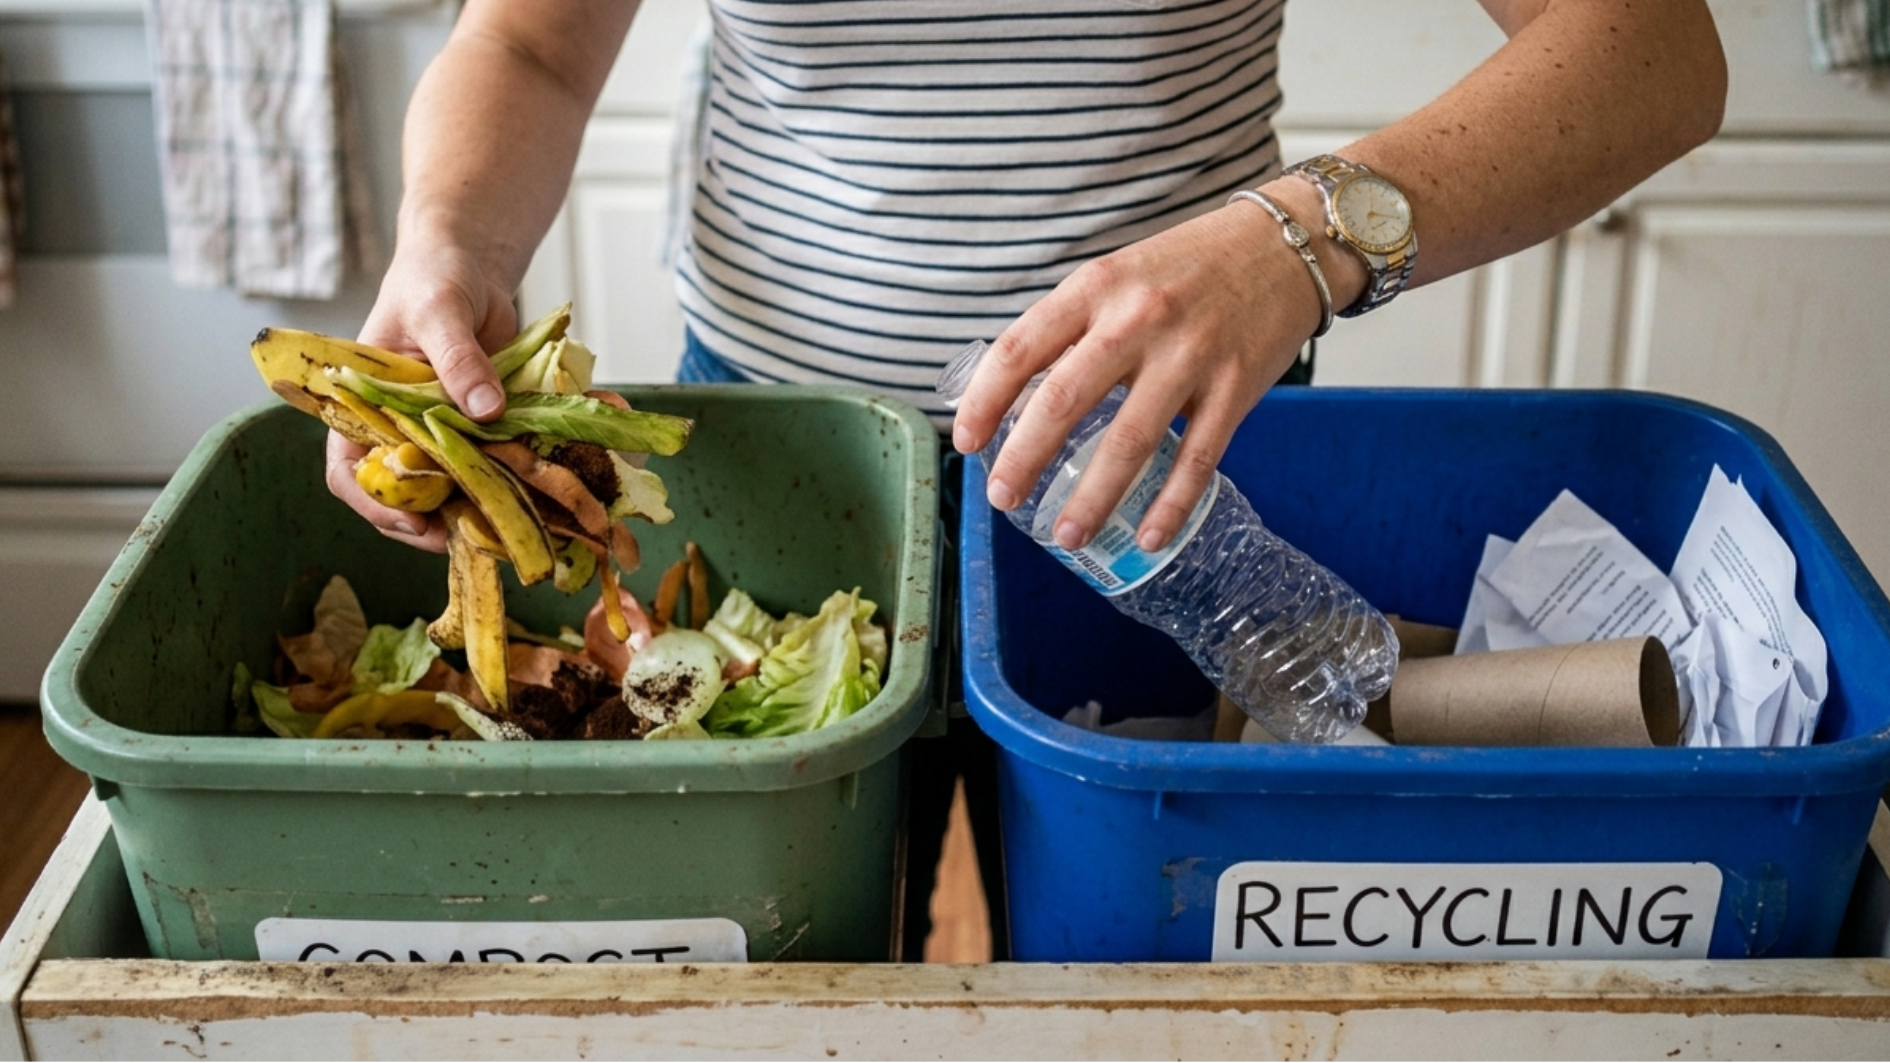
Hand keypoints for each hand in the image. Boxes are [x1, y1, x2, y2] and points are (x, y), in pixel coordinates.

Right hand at [325, 238, 519, 551]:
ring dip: (476, 508)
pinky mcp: (476, 429)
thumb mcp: (440, 309)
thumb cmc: (433, 277)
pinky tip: (539, 491)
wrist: (470, 265)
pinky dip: (510, 479)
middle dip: (435, 519)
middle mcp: (395, 425)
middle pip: (402, 492)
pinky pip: (489, 463)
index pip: (348, 468)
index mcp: (360, 403)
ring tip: (510, 525)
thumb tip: (486, 410)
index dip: (374, 502)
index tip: (414, 520)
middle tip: (478, 534)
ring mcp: (436, 432)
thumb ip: (458, 358)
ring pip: (448, 487)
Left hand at [949, 185, 1342, 552]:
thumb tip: (1017, 399)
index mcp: (1096, 286)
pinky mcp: (1236, 387)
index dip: (985, 400)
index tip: (965, 441)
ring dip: (1093, 497)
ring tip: (1066, 535)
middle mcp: (1139, 318)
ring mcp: (1191, 354)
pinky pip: (1198, 458)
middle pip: (1064, 399)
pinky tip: (1150, 535)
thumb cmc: (1188, 266)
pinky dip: (1172, 505)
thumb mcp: (1118, 275)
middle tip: (1002, 499)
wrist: (1285, 245)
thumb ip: (1074, 328)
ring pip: (1130, 440)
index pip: (1021, 348)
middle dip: (1025, 458)